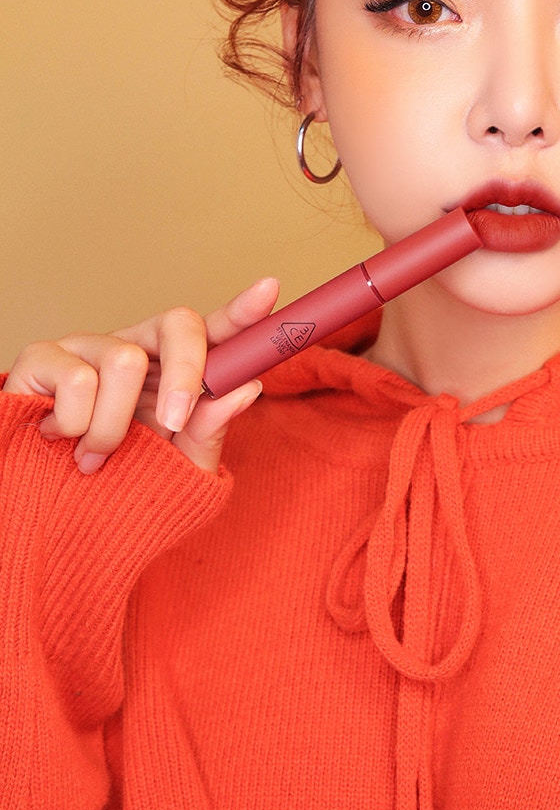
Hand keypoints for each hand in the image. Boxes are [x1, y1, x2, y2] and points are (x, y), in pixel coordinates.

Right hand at [3, 277, 279, 474]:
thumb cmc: (115, 488)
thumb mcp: (174, 468)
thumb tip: (246, 388)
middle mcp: (135, 350)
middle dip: (187, 371)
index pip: (215, 332)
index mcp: (174, 372)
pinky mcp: (41, 358)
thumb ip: (209, 431)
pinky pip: (78, 379)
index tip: (269, 290)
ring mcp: (88, 349)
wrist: (45, 519)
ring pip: (127, 360)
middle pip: (179, 322)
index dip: (242, 311)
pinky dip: (75, 426)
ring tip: (94, 455)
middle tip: (175, 422)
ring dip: (115, 427)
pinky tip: (59, 438)